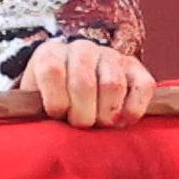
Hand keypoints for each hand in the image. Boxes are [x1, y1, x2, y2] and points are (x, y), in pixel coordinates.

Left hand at [23, 37, 155, 128]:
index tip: (57, 115)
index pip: (52, 71)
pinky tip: (121, 121)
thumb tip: (42, 130)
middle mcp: (82, 48)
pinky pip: (143, 87)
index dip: (56, 101)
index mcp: (51, 53)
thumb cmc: (54, 102)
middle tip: (81, 125)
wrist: (76, 91)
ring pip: (113, 85)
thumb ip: (35, 111)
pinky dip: (133, 110)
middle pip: (83, 84)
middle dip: (82, 115)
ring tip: (99, 123)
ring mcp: (111, 55)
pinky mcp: (136, 67)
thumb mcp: (35, 104)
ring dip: (106, 115)